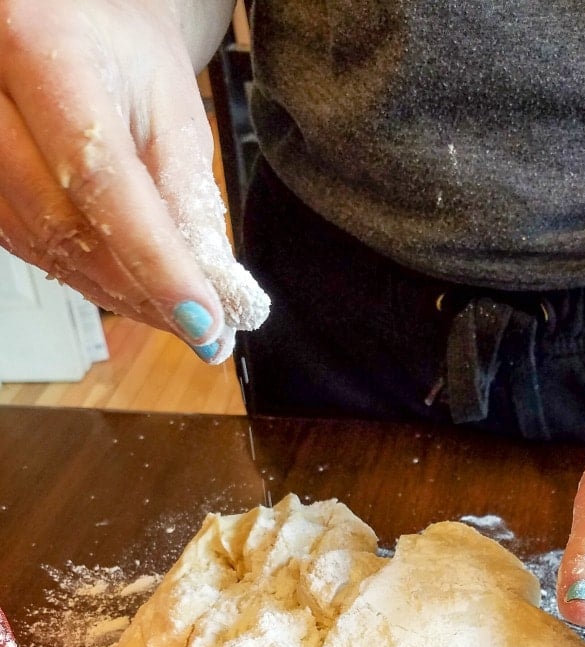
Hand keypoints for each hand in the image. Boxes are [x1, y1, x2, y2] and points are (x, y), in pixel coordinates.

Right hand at [0, 0, 267, 362]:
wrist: (74, 23)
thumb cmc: (125, 52)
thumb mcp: (171, 110)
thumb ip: (186, 199)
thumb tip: (209, 292)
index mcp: (42, 48)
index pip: (102, 177)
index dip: (156, 260)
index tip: (203, 318)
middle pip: (63, 222)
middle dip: (140, 290)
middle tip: (199, 327)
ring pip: (40, 244)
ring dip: (114, 292)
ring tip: (171, 311)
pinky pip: (24, 244)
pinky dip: (83, 276)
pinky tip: (127, 286)